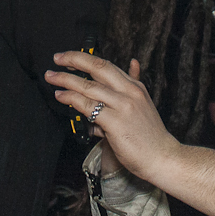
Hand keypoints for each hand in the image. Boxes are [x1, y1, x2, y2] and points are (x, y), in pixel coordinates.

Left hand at [46, 52, 179, 183]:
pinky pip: (88, 106)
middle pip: (97, 68)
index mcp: (135, 86)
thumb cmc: (150, 136)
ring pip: (89, 86)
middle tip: (57, 58)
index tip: (69, 57)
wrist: (163, 158)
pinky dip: (72, 99)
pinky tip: (62, 97)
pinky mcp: (115, 122)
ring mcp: (123, 106)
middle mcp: (130, 92)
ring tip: (52, 78)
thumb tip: (133, 62)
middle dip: (74, 60)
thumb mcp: (143, 103)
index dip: (85, 59)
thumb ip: (134, 82)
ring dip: (66, 80)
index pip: (106, 65)